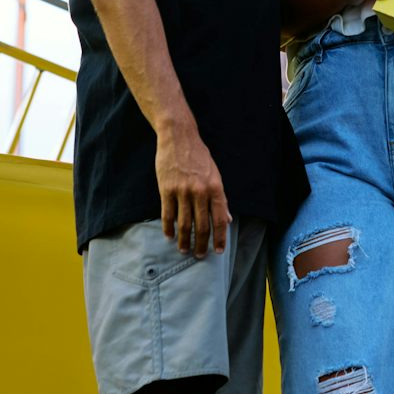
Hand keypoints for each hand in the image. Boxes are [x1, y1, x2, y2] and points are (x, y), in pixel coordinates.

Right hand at [155, 123, 228, 257]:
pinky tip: (169, 236)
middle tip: (200, 255)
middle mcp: (200, 191)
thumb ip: (220, 198)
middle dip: (202, 244)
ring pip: (184, 224)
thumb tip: (227, 219)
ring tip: (184, 250)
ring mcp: (182, 191)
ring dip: (184, 240)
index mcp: (215, 188)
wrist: (179, 137)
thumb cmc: (199, 156)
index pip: (220, 220)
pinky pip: (167, 214)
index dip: (219, 238)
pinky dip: (168, 228)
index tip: (218, 251)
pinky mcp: (166, 189)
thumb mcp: (215, 175)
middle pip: (202, 225)